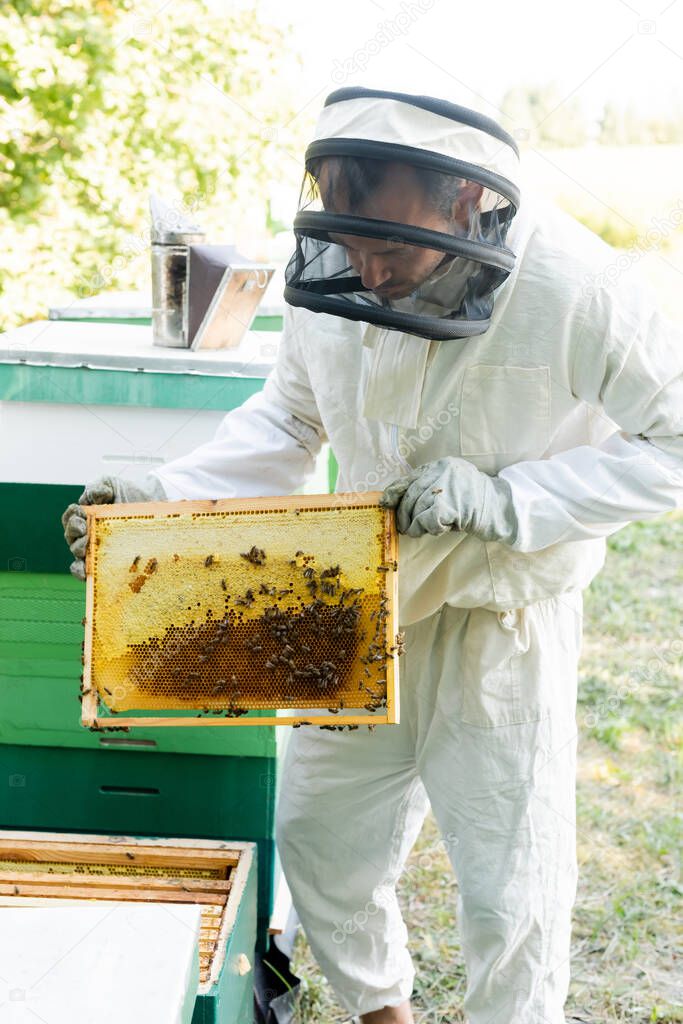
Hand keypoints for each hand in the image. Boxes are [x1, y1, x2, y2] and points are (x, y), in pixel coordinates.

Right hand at [61, 474, 165, 580]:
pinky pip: (89, 572)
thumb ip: (99, 486)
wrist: (154, 506)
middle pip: (71, 537)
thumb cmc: (131, 495)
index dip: (71, 517)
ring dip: (78, 552)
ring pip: (78, 555)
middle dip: (74, 533)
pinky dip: (82, 573)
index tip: (81, 515)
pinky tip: (86, 573)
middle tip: (85, 530)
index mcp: (85, 516)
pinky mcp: (107, 563)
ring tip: (85, 549)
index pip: (70, 519)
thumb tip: (97, 494)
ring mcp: (97, 549)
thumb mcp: (113, 485)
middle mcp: (88, 534)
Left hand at [380, 456, 517, 543]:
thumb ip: (431, 488)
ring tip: (419, 531)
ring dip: (415, 525)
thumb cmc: (476, 501)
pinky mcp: (449, 505)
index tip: (386, 503)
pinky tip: (439, 529)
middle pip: (411, 495)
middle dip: (405, 514)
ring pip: (417, 509)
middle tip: (404, 527)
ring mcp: (446, 487)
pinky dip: (428, 528)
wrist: (501, 507)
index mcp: (440, 465)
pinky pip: (427, 520)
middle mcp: (441, 471)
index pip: (409, 477)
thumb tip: (400, 502)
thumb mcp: (452, 486)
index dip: (394, 492)